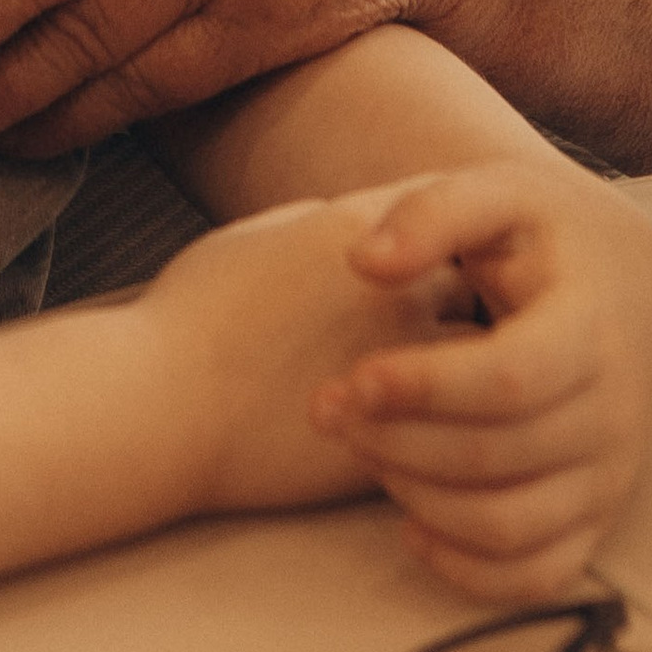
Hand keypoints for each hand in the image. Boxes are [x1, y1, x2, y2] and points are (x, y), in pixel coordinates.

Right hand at [139, 185, 458, 520]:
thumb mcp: (260, 236)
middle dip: (485, 292)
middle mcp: (398, 294)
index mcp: (362, 235)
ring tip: (476, 375)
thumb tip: (378, 235)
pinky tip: (444, 427)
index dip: (457, 228)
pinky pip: (466, 428)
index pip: (451, 211)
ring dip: (481, 366)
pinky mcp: (405, 440)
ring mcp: (406, 371)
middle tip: (492, 307)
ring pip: (488, 363)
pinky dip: (459, 424)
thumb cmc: (193, 317)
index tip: (457, 241)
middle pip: (487, 281)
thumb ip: (332, 227)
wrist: (159, 410)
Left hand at [307, 165, 651, 604]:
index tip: (352, 377)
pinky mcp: (597, 518)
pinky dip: (468, 569)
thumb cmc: (542, 235)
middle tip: (324, 408)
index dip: (424, 387)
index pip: (511, 380)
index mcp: (593, 327)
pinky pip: (536, 575)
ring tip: (362, 448)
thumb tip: (363, 262)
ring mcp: (609, 474)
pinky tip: (409, 522)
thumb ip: (431, 214)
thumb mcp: (496, 194)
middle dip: (396, 440)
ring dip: (417, 498)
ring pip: (508, 524)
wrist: (625, 285)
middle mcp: (615, 412)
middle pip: (496, 456)